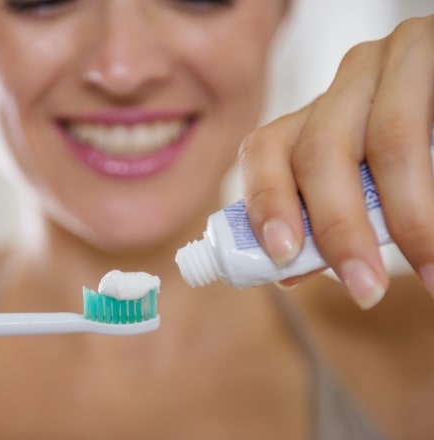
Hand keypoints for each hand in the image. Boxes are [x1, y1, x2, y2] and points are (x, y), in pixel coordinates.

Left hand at [238, 14, 433, 308]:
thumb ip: (329, 219)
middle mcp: (347, 81)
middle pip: (319, 151)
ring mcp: (395, 58)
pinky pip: (429, 125)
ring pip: (386, 139)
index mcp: (317, 113)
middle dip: (339, 228)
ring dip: (408, 218)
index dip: (267, 202)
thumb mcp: (370, 182)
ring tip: (429, 272)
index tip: (283, 257)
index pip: (265, 149)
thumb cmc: (415, 158)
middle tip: (364, 289)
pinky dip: (432, 193)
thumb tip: (288, 271)